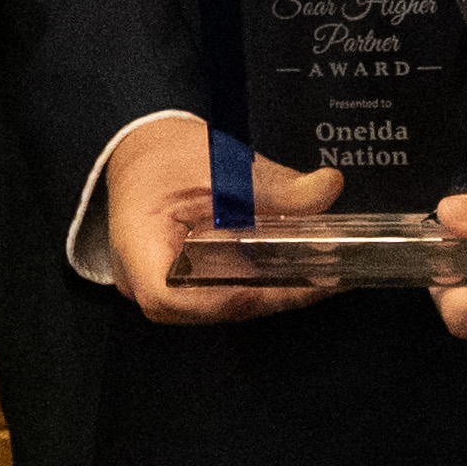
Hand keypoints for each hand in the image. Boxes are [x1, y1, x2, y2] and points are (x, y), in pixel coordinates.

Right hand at [98, 114, 334, 326]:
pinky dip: (258, 288)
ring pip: (216, 309)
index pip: (167, 296)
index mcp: (138, 246)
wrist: (145, 156)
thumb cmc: (169, 158)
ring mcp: (160, 292)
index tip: (268, 282)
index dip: (219, 298)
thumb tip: (328, 186)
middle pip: (202, 309)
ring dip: (267, 296)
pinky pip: (219, 298)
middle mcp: (141, 282)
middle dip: (264, 297)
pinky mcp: (181, 290)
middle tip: (321, 280)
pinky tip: (297, 274)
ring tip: (319, 277)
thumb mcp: (220, 164)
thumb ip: (274, 184)